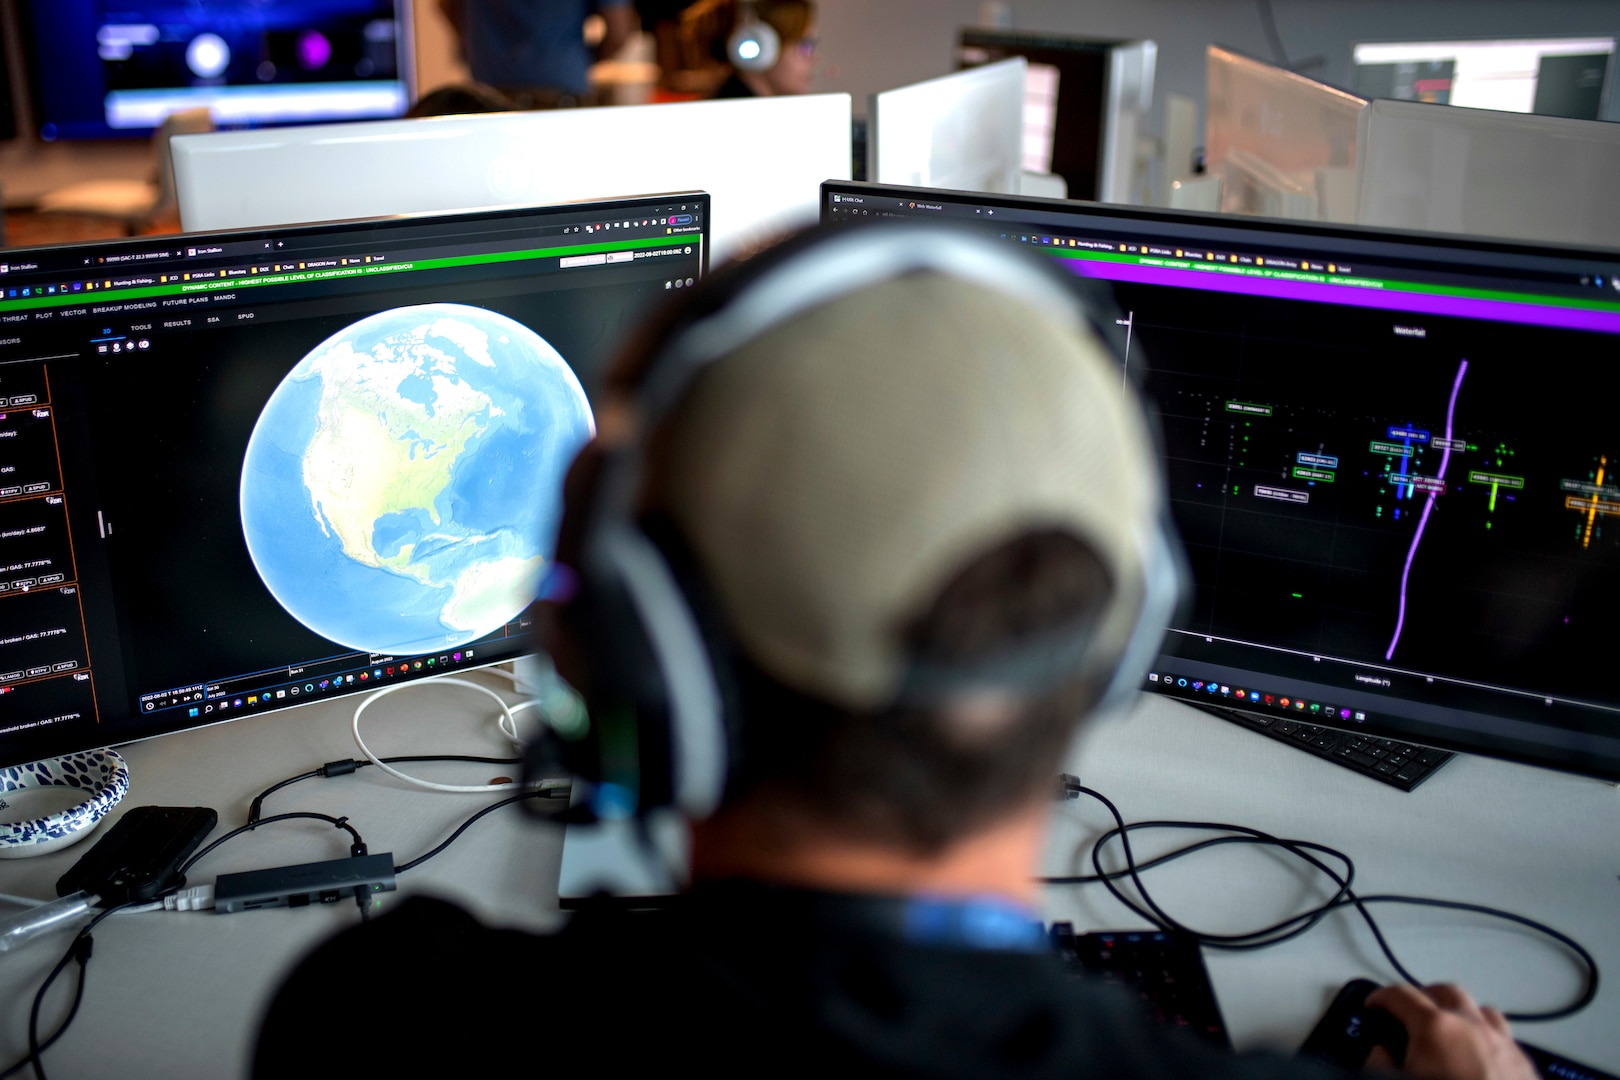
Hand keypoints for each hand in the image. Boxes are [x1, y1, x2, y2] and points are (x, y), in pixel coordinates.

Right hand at [1364, 983, 1535, 1079]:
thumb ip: (1380, 1065)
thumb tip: (1381, 1053)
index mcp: (1436, 1029)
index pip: (1400, 995)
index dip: (1380, 998)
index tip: (1374, 1006)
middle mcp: (1472, 1027)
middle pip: (1443, 992)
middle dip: (1422, 997)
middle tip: (1406, 1012)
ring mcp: (1503, 1043)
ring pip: (1480, 1009)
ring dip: (1459, 1012)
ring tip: (1446, 1027)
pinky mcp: (1525, 1065)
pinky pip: (1503, 1034)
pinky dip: (1484, 1034)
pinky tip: (1478, 1053)